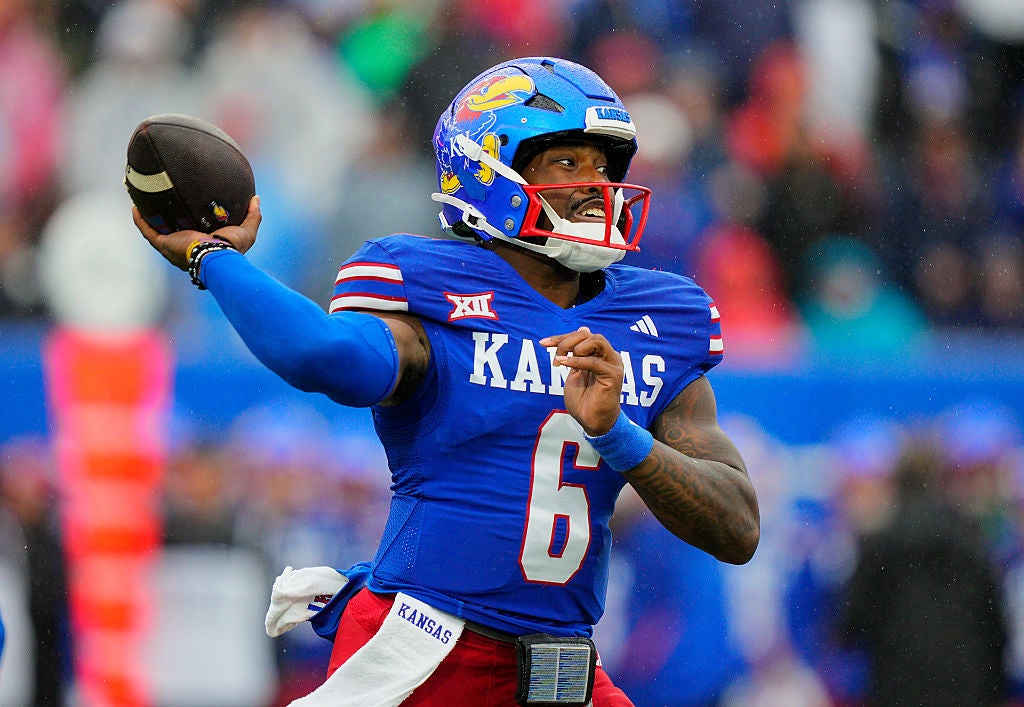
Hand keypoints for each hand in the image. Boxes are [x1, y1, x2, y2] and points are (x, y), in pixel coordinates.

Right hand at [132, 195, 261, 270]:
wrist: (217, 257)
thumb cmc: (232, 248)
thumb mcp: (247, 230)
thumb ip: (253, 215)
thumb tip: (256, 198)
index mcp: (201, 243)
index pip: (192, 231)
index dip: (187, 220)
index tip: (185, 206)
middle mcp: (184, 246)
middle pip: (170, 229)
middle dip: (163, 217)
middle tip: (160, 200)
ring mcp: (172, 246)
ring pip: (155, 230)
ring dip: (147, 217)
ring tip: (141, 201)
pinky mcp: (164, 244)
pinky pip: (148, 231)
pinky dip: (140, 220)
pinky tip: (135, 207)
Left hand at [539, 326, 622, 435]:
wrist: (591, 422)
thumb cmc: (583, 400)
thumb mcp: (574, 371)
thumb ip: (576, 353)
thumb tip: (583, 328)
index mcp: (601, 354)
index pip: (582, 335)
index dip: (562, 337)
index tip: (543, 343)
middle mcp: (609, 356)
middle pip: (589, 335)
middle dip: (567, 341)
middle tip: (555, 358)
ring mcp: (613, 364)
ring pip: (595, 341)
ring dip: (574, 348)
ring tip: (561, 362)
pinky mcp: (613, 375)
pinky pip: (593, 361)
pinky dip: (576, 361)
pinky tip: (563, 365)